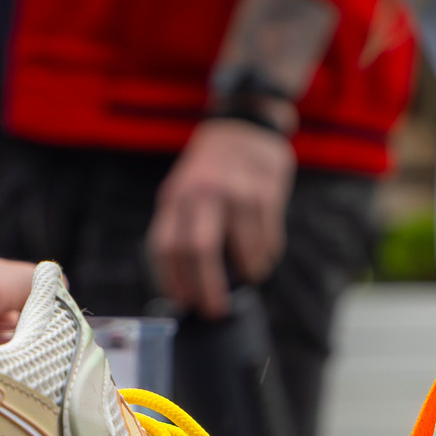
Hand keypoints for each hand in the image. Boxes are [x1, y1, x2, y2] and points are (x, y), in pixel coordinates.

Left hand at [148, 118, 294, 318]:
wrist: (244, 126)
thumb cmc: (210, 170)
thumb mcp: (185, 190)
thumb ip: (183, 227)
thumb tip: (188, 282)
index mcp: (176, 196)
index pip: (166, 246)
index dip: (173, 280)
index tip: (184, 302)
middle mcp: (203, 192)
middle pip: (199, 250)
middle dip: (208, 288)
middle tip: (216, 310)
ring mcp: (237, 191)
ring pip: (242, 249)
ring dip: (247, 273)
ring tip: (249, 277)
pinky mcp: (266, 191)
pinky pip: (269, 238)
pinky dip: (266, 256)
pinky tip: (263, 256)